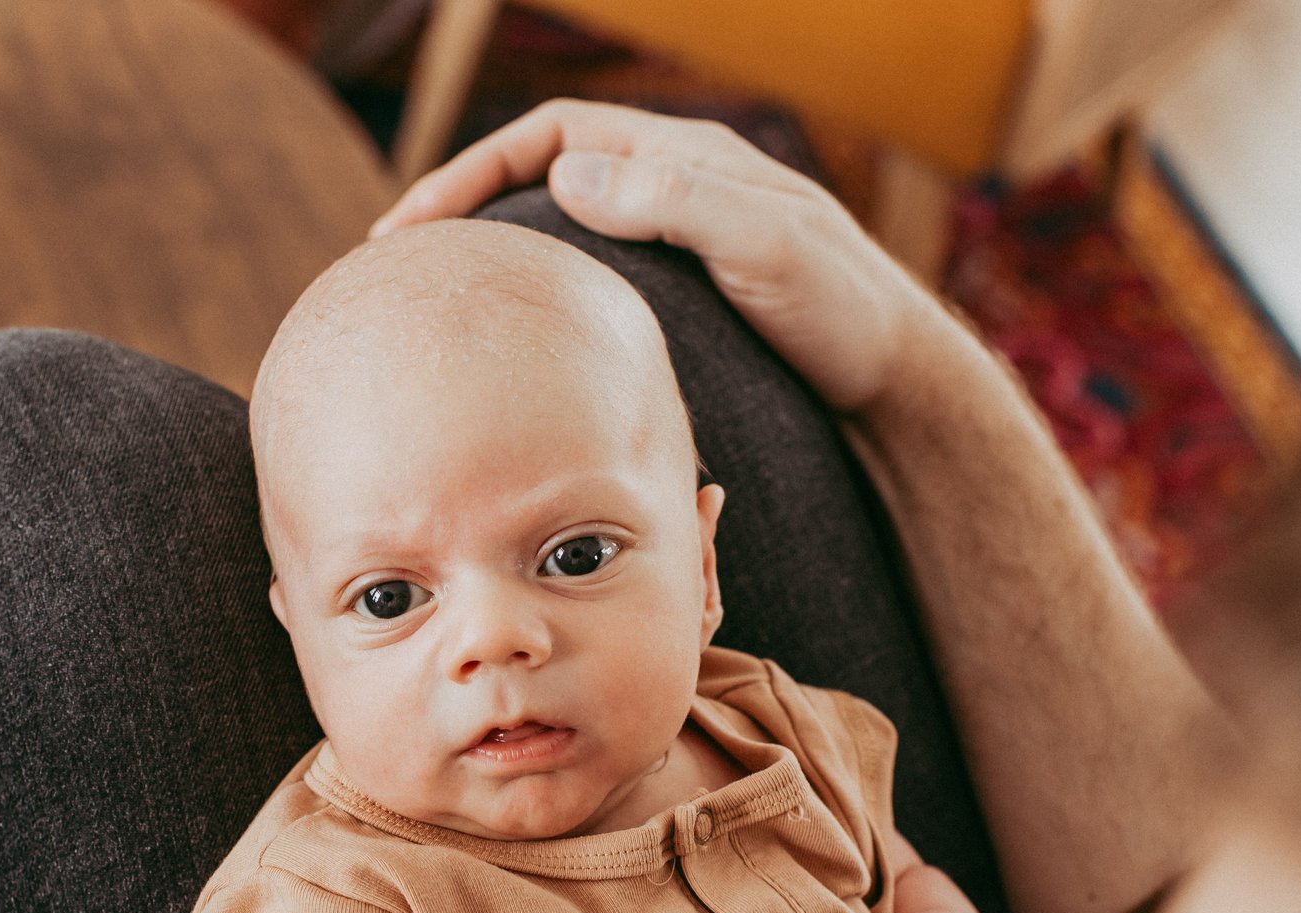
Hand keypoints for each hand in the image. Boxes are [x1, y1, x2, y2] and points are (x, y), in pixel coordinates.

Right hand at [374, 99, 951, 413]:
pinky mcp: (687, 309)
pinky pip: (591, 294)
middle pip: (544, 183)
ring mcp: (678, 252)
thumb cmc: (843, 315)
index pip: (551, 139)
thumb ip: (674, 201)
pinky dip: (542, 311)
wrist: (899, 385)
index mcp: (686, 160)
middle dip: (468, 213)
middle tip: (400, 271)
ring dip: (501, 266)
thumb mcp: (765, 245)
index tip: (412, 227)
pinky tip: (517, 359)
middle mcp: (677, 193)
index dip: (473, 172)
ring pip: (564, 243)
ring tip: (441, 315)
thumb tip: (565, 177)